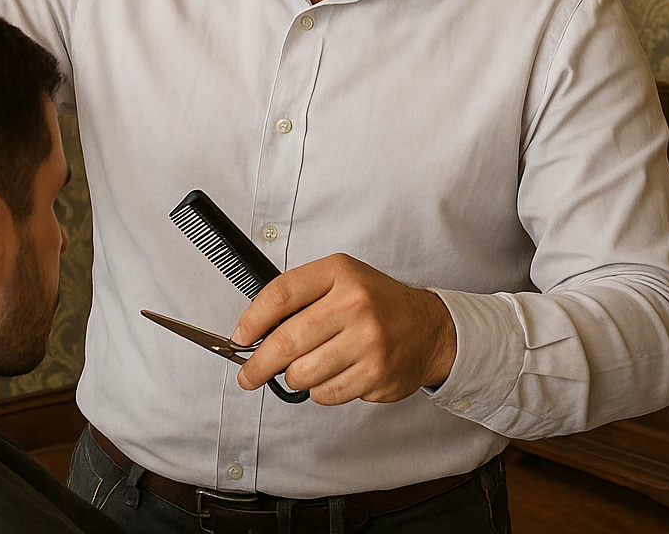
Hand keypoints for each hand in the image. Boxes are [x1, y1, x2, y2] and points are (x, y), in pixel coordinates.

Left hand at [232, 253, 456, 405]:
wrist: (429, 329)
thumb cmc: (377, 304)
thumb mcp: (340, 280)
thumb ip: (299, 297)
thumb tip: (253, 330)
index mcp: (340, 274)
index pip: (281, 294)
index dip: (252, 320)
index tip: (240, 337)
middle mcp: (355, 305)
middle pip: (287, 341)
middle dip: (258, 364)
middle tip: (248, 375)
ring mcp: (368, 342)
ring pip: (303, 374)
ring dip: (294, 378)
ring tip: (304, 369)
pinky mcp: (376, 375)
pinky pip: (326, 394)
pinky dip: (320, 390)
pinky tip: (334, 374)